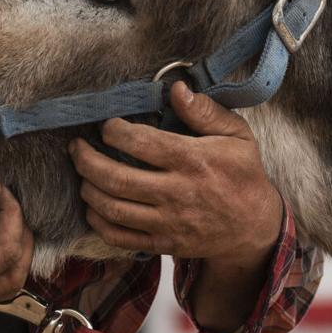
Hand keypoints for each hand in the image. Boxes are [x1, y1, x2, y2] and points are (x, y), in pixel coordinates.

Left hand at [69, 82, 283, 266]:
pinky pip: (120, 237)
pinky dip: (99, 222)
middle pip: (117, 179)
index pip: (142, 143)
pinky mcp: (163, 243)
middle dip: (87, 161)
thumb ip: (206, 111)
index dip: (115, 131)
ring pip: (113, 209)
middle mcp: (177, 193)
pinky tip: (93, 206)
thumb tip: (177, 89)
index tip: (107, 125)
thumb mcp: (237, 136)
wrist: (254, 227)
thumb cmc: (243, 175)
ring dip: (88, 189)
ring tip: (83, 172)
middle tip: (77, 147)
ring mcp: (168, 222)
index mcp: (193, 161)